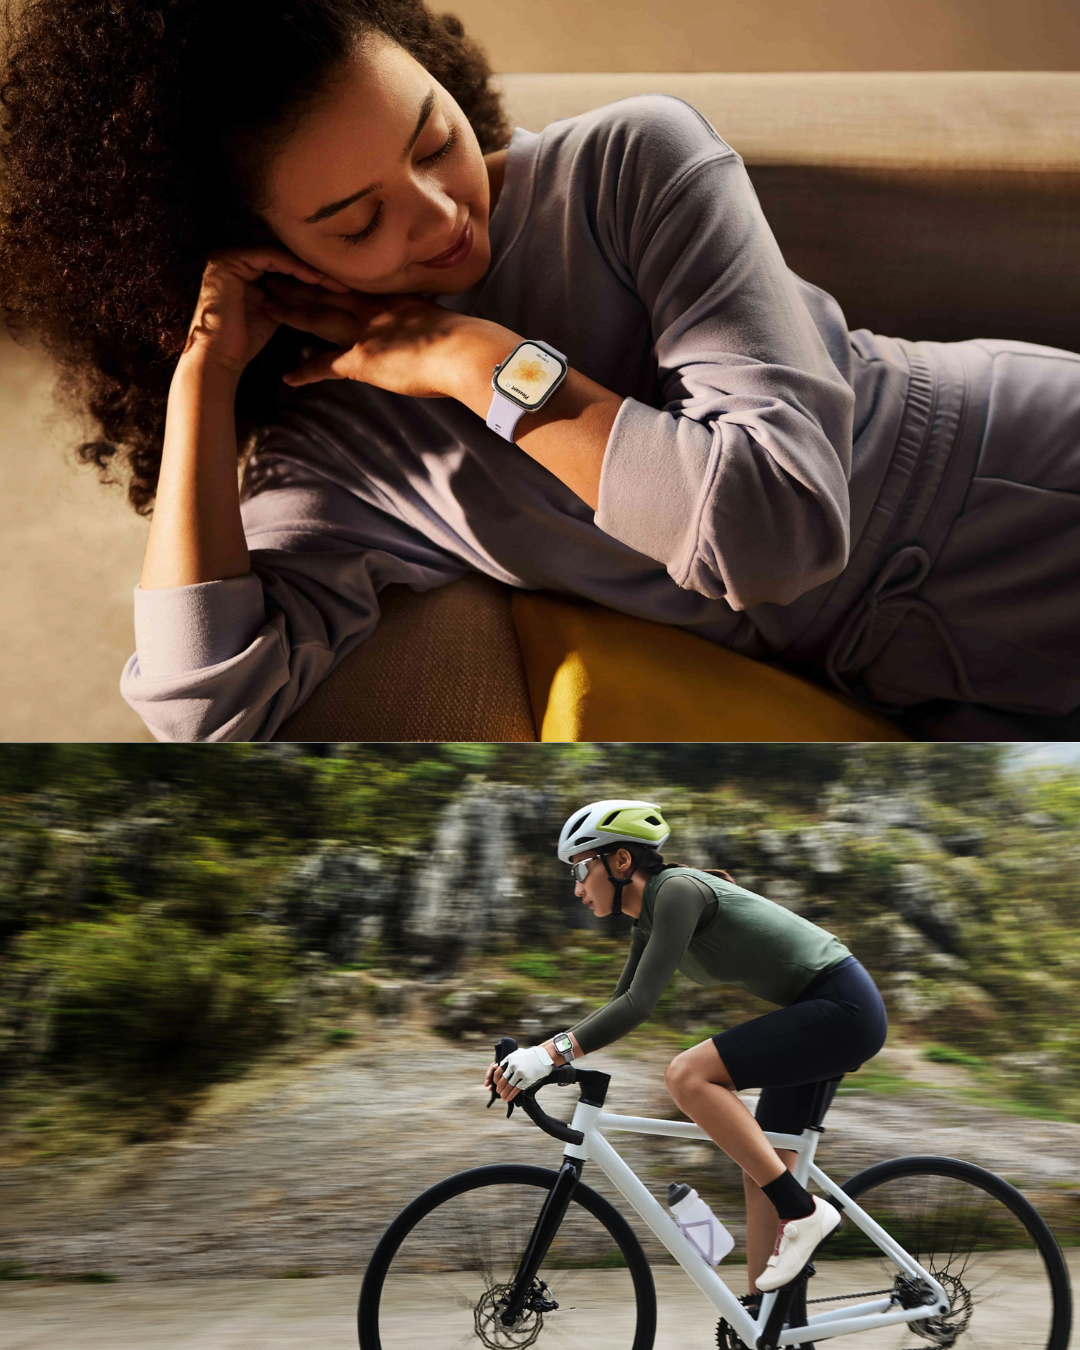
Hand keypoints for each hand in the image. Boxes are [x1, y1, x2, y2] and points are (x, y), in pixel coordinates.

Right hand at [180, 247, 349, 375]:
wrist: (220, 357)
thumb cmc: (244, 343)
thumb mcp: (274, 314)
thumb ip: (289, 299)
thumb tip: (319, 295)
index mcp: (244, 272)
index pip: (284, 267)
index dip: (312, 277)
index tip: (341, 289)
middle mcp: (235, 261)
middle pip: (283, 259)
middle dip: (315, 272)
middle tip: (344, 282)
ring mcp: (229, 258)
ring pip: (279, 256)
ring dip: (309, 269)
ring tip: (336, 282)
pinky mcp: (228, 261)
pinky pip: (269, 257)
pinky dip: (294, 267)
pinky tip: (316, 279)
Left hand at [259, 278, 500, 398]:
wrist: (461, 350)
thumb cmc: (461, 340)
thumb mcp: (438, 318)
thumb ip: (423, 318)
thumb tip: (426, 325)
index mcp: (392, 299)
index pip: (352, 284)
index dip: (329, 275)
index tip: (312, 267)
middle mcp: (372, 309)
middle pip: (327, 292)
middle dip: (298, 283)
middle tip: (273, 274)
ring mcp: (363, 332)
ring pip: (318, 318)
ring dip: (291, 312)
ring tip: (267, 306)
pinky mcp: (361, 359)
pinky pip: (325, 365)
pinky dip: (306, 372)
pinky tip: (288, 377)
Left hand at [497, 1045, 554, 1100]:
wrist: (544, 1056)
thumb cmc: (531, 1055)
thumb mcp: (518, 1054)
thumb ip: (509, 1060)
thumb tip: (497, 1067)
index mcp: (509, 1058)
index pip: (498, 1071)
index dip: (495, 1079)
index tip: (496, 1083)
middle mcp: (513, 1065)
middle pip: (502, 1080)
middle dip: (499, 1088)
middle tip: (498, 1092)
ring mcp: (520, 1072)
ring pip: (509, 1086)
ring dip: (504, 1093)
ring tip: (503, 1097)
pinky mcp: (526, 1079)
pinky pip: (516, 1089)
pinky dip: (511, 1095)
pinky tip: (509, 1098)